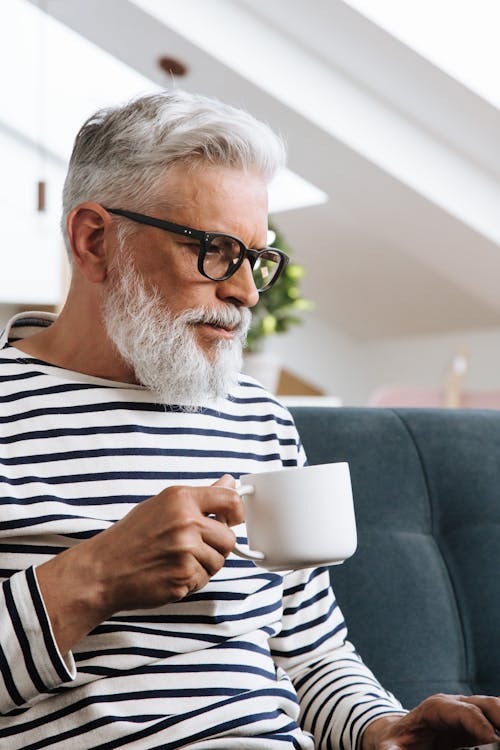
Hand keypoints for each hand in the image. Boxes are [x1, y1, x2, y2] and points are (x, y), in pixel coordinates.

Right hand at [37, 474, 243, 652]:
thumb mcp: (162, 505)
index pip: (230, 499)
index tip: (234, 519)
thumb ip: (199, 497)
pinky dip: (190, 581)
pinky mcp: (183, 577)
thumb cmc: (130, 537)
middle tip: (192, 549)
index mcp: (181, 499)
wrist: (102, 570)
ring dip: (202, 566)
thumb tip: (229, 482)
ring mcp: (185, 551)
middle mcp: (186, 522)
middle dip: (216, 546)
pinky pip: (203, 580)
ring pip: (218, 562)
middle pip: (228, 538)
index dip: (237, 511)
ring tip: (176, 561)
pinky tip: (169, 574)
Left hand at [362, 694, 499, 749]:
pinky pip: (494, 719)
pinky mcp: (475, 725)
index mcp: (436, 708)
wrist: (400, 735)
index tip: (493, 739)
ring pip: (493, 707)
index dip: (480, 724)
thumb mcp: (391, 746)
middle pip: (485, 704)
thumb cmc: (396, 741)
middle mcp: (455, 705)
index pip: (463, 712)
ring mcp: (468, 712)